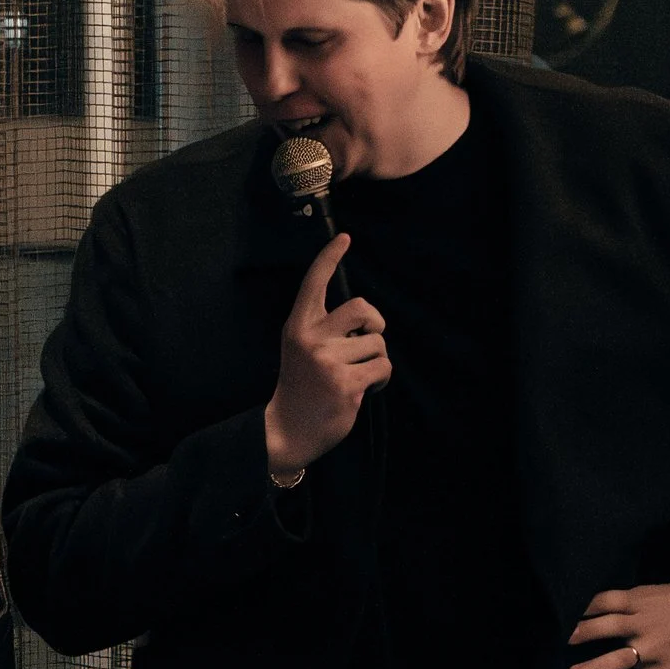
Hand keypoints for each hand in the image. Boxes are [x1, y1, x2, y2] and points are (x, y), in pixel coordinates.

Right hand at [264, 232, 389, 474]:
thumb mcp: (301, 350)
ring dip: (376, 360)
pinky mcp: (346, 383)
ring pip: (378, 343)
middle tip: (368, 339)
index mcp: (298, 327)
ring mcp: (328, 360)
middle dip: (375, 324)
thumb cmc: (301, 388)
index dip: (330, 257)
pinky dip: (380, 380)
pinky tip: (363, 390)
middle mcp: (311, 338)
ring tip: (357, 376)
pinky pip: (382, 368)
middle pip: (363, 308)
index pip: (314, 283)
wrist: (287, 430)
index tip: (345, 238)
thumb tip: (364, 321)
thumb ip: (325, 331)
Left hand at [566, 583, 669, 668]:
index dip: (582, 607)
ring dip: (593, 668)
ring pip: (616, 659)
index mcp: (639, 601)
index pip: (602, 601)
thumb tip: (612, 608)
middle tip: (562, 640)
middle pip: (602, 627)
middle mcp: (641, 624)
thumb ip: (636, 602)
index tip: (565, 612)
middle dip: (580, 634)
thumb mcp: (662, 593)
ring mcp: (652, 650)